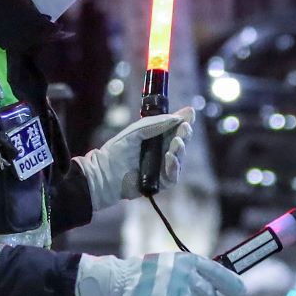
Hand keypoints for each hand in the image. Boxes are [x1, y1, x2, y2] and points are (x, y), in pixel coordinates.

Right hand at [75, 252, 246, 295]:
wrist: (118, 282)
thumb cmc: (141, 277)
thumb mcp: (169, 267)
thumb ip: (189, 274)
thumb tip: (210, 288)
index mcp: (187, 261)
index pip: (216, 270)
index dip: (231, 282)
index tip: (241, 291)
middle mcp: (184, 272)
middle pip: (209, 295)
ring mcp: (176, 288)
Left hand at [76, 107, 193, 209]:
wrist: (105, 172)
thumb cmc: (117, 150)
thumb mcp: (137, 131)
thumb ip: (156, 124)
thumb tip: (177, 117)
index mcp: (157, 137)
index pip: (175, 127)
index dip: (184, 120)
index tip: (190, 113)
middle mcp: (162, 151)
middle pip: (181, 141)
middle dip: (185, 133)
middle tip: (184, 128)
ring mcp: (162, 167)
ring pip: (180, 158)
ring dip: (181, 149)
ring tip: (176, 142)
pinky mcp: (160, 182)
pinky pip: (173, 175)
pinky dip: (174, 166)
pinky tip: (170, 157)